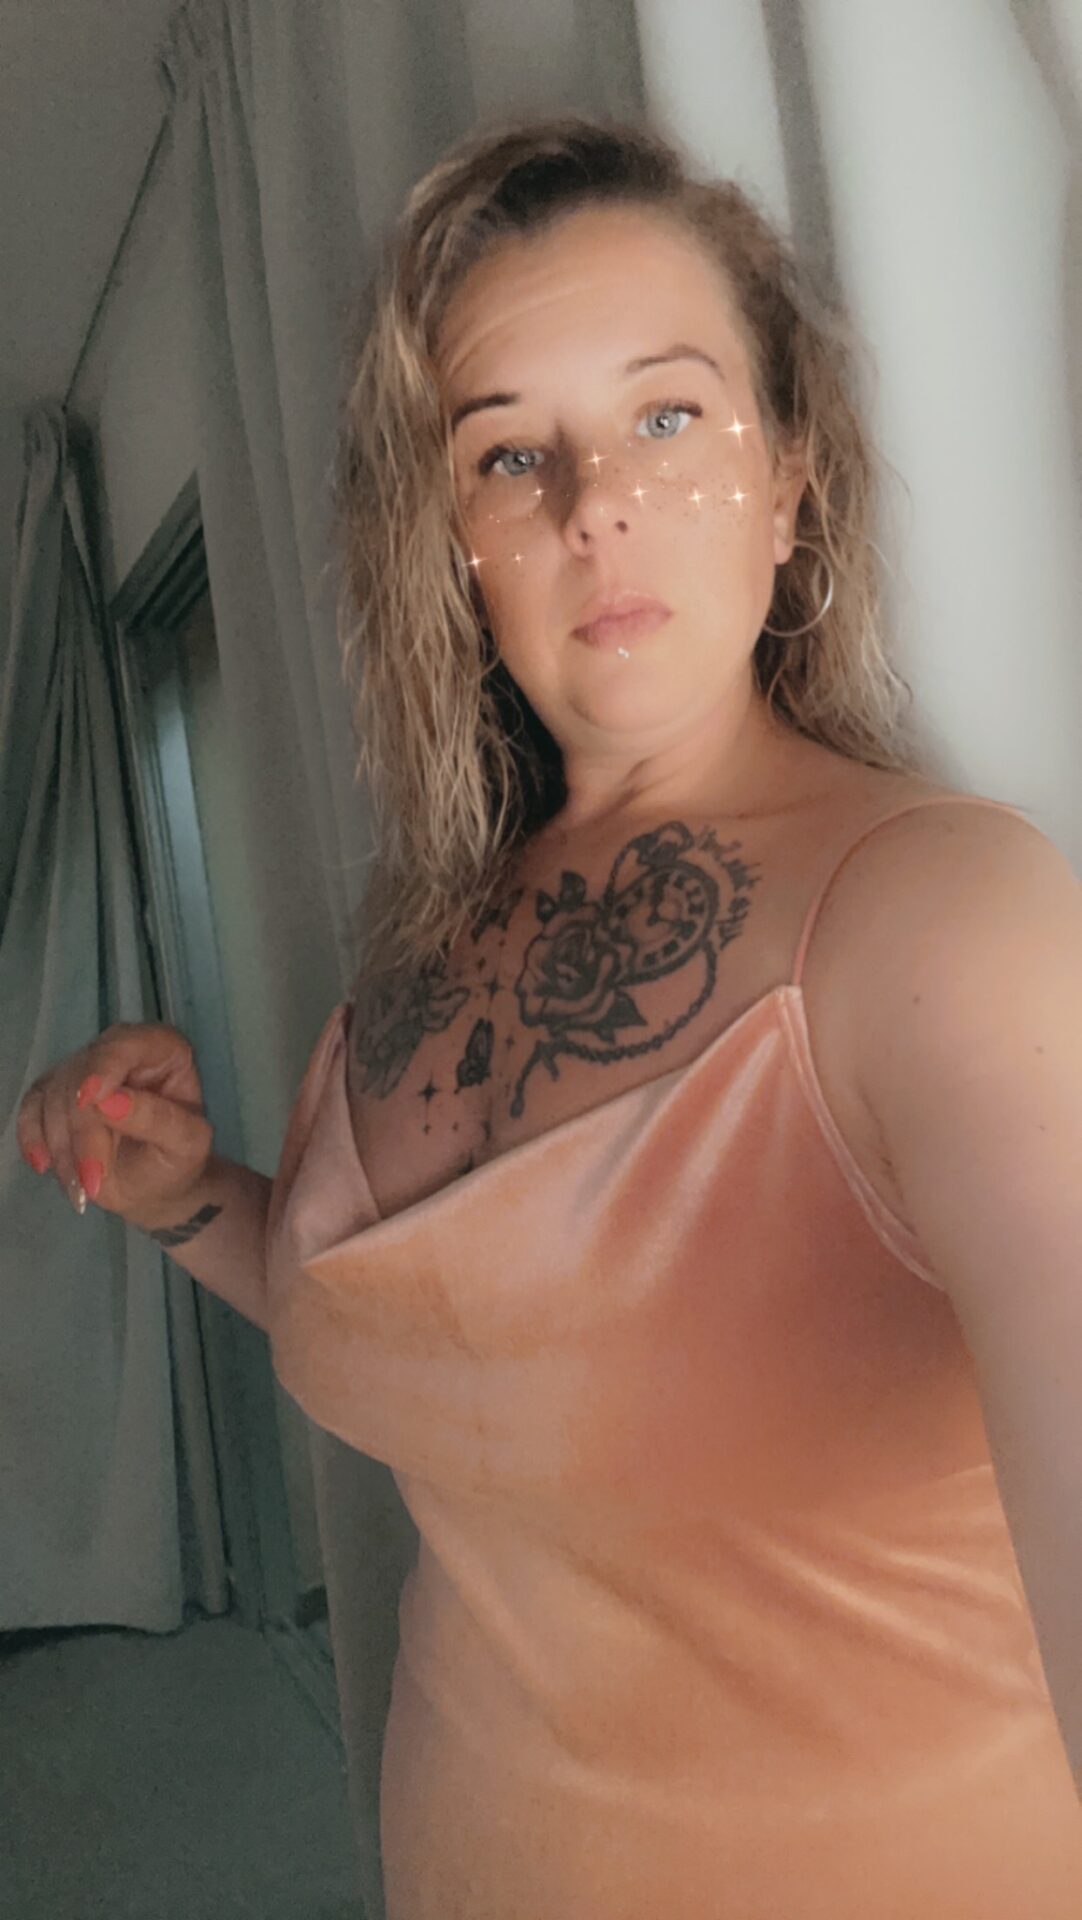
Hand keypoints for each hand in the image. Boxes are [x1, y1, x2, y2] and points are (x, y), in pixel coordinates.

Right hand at [16, 1022, 214, 1229]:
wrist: (153, 1185)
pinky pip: (32, 1108)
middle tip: (95, 1181)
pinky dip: (34, 1139)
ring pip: (54, 1095)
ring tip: (85, 1187)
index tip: (88, 1102)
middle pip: (83, 1075)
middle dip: (84, 1134)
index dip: (104, 1068)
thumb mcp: (186, 1146)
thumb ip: (157, 1120)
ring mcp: (82, 1069)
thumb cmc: (176, 1160)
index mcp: (161, 1049)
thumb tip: (108, 1100)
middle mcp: (118, 1050)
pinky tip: (45, 1165)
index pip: (128, 1044)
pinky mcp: (54, 1093)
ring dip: (64, 1147)